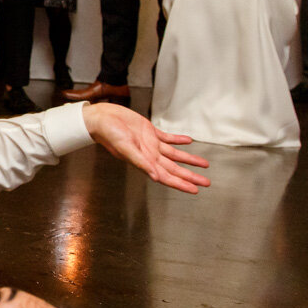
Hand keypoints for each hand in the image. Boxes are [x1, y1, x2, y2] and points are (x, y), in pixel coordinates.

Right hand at [80, 102, 210, 194]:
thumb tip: (156, 177)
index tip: (194, 190)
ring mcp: (151, 143)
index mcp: (144, 160)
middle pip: (175, 168)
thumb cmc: (108, 133)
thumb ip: (140, 162)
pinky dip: (178, 140)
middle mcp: (150, 154)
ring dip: (189, 160)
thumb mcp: (124, 148)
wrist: (101, 118)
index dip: (181, 184)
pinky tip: (188, 141)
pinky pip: (168, 138)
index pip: (167, 176)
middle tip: (205, 183)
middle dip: (190, 176)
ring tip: (203, 164)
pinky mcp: (149, 131)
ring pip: (175, 154)